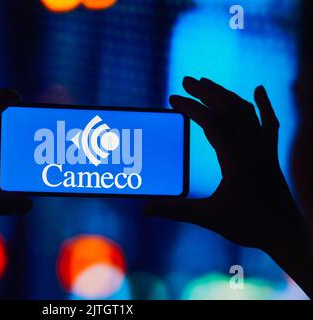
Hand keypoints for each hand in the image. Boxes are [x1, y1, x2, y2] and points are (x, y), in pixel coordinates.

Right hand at [143, 77, 312, 297]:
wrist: (285, 233)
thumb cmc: (248, 226)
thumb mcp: (208, 218)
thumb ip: (175, 211)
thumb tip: (145, 210)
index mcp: (236, 160)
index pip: (212, 123)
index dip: (191, 108)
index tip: (173, 99)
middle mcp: (252, 148)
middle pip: (229, 109)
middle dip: (206, 92)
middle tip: (186, 80)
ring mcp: (264, 149)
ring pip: (247, 112)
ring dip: (226, 95)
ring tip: (207, 84)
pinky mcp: (271, 153)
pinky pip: (269, 122)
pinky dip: (264, 104)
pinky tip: (259, 90)